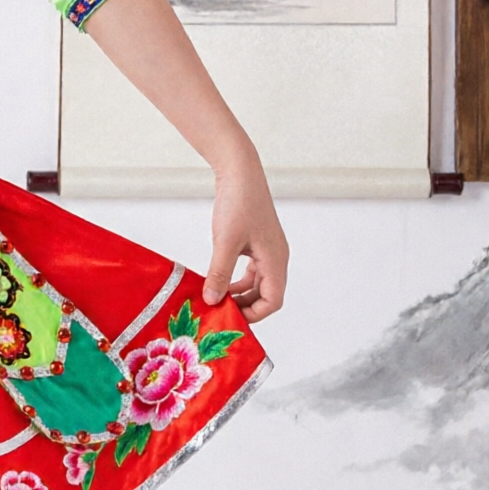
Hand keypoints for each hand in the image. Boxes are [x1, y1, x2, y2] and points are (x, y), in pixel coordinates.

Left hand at [204, 152, 287, 321]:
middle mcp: (276, 257)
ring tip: (215, 297)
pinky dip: (236, 279)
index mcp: (275, 260)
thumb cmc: (238, 202)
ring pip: (257, 284)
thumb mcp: (225, 241)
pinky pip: (251, 271)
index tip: (229, 318)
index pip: (273, 301)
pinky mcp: (256, 243)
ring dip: (239, 294)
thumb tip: (213, 300)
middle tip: (218, 311)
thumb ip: (219, 273)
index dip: (254, 315)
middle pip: (266, 295)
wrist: (239, 171)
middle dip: (244, 306)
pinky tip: (217, 279)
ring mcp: (267, 250)